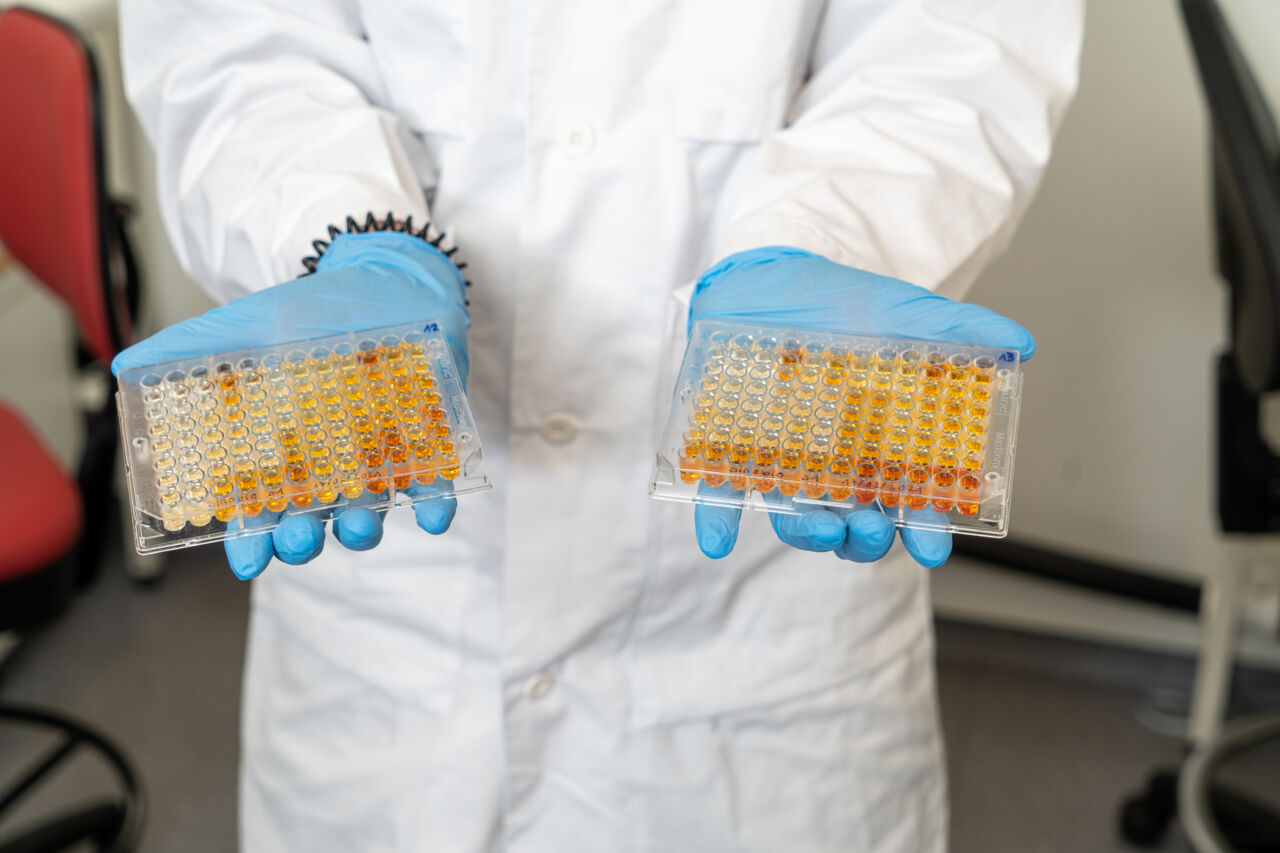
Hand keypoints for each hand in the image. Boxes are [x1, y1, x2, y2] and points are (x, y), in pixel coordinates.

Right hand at [112, 230, 468, 578]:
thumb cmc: (313, 312)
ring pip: (368, 513)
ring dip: (363, 528)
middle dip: (303, 538)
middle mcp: (327, 465)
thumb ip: (190, 350)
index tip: (247, 561)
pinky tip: (432, 515)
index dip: (251, 539)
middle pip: (311, 522)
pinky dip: (434, 503)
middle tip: (297, 538)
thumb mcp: (247, 326)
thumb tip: (122, 367)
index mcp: (279, 450)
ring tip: (358, 522)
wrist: (386, 279)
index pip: (258, 508)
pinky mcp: (426, 443)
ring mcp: (377, 457)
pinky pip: (433, 486)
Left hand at [687, 246, 1034, 567]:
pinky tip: (718, 542)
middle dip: (866, 538)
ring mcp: (783, 460)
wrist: (773, 273)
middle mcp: (834, 464)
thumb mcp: (908, 315)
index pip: (911, 503)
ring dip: (806, 532)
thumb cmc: (844, 306)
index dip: (925, 530)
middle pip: (855, 524)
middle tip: (873, 529)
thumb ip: (963, 331)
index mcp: (881, 447)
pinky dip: (717, 521)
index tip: (935, 548)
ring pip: (797, 516)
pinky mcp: (730, 448)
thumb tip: (1021, 344)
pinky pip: (721, 494)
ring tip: (816, 528)